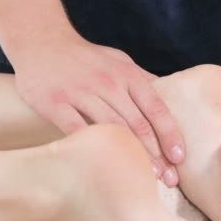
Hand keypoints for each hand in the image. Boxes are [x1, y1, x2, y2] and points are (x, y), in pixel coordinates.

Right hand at [11, 37, 184, 185]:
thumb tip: (172, 98)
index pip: (156, 108)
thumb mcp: (119, 61)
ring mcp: (81, 92)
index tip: (180, 157)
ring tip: (146, 178)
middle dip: (157, 153)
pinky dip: (93, 146)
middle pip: (138, 123)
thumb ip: (143, 81)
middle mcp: (108, 83)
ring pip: (113, 128)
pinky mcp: (55, 102)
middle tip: (170, 178)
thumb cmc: (86, 58)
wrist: (40, 41)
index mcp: (127, 75)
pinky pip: (76, 129)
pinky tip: (105, 165)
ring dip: (133, 155)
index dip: (170, 134)